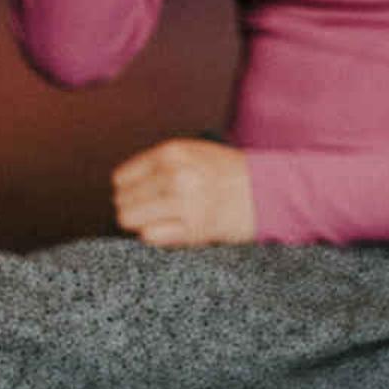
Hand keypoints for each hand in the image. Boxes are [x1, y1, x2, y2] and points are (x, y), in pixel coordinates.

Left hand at [114, 139, 255, 246]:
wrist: (266, 192)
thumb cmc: (228, 174)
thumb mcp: (193, 152)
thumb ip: (159, 162)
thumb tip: (122, 184)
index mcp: (171, 153)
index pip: (122, 178)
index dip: (130, 190)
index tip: (143, 196)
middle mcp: (174, 175)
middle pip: (123, 200)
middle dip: (135, 207)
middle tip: (156, 210)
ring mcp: (183, 203)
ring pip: (129, 218)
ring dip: (143, 222)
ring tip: (162, 220)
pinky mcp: (192, 229)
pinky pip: (150, 236)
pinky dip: (157, 236)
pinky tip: (172, 230)